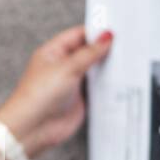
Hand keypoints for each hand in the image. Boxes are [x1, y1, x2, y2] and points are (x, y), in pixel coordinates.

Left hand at [0, 25, 114, 157]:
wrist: (33, 128)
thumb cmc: (39, 96)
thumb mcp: (67, 67)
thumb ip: (90, 52)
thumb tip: (106, 36)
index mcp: (54, 52)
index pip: (78, 35)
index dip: (96, 32)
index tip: (116, 31)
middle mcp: (63, 66)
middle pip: (88, 52)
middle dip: (104, 50)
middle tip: (125, 46)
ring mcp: (71, 83)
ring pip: (94, 71)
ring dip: (107, 68)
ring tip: (126, 62)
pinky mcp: (79, 100)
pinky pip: (97, 89)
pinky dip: (107, 86)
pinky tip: (120, 81)